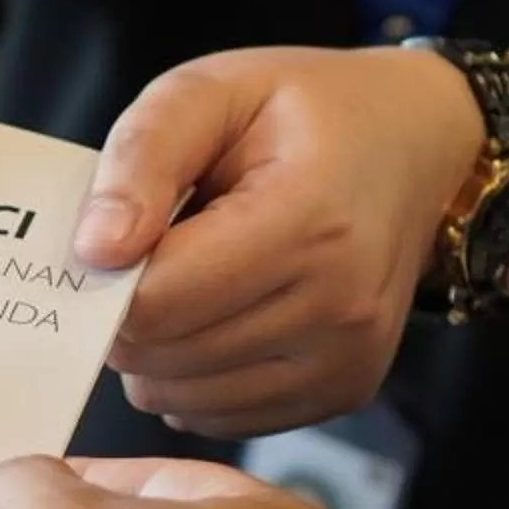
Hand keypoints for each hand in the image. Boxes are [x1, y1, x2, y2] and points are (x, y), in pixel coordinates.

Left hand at [72, 46, 480, 438]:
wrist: (415, 145)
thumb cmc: (305, 111)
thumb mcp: (210, 91)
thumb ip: (142, 158)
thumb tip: (93, 251)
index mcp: (307, 223)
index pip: (157, 301)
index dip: (107, 276)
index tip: (113, 237)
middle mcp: (339, 307)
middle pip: (164, 356)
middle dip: (127, 310)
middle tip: (149, 252)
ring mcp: (347, 361)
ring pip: (181, 397)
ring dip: (157, 349)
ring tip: (191, 277)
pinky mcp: (344, 391)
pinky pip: (219, 417)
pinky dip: (194, 376)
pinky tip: (217, 313)